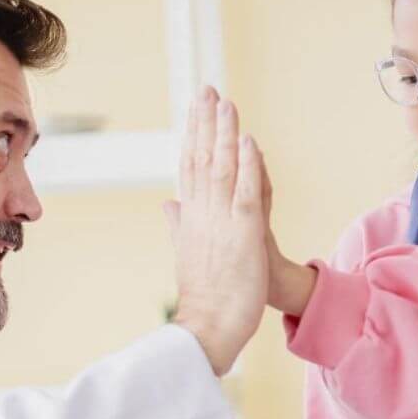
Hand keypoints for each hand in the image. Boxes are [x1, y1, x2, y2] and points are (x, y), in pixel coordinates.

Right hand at [165, 88, 267, 375]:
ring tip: (226, 103)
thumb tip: (169, 203)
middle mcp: (201, 214)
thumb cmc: (203, 296)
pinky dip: (248, 166)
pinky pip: (246, 193)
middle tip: (208, 89)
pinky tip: (248, 141)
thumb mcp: (189, 252)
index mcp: (190, 218)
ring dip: (224, 133)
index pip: (190, 166)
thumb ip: (179, 224)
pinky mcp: (244, 234)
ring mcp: (221, 222)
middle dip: (205, 122)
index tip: (196, 108)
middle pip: (201, 158)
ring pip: (221, 168)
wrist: (208, 328)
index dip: (193, 135)